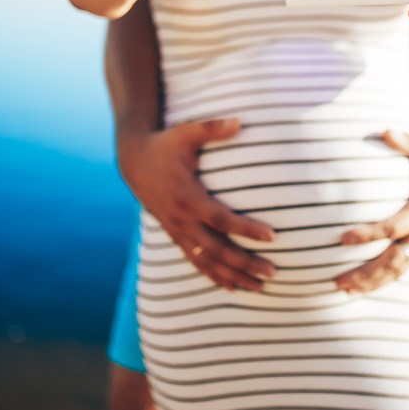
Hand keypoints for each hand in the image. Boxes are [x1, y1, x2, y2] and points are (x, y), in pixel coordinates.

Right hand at [117, 116, 275, 290]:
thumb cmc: (165, 144)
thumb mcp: (186, 133)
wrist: (134, 162)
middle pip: (218, 249)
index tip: (272, 236)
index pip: (221, 219)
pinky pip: (196, 261)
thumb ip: (212, 128)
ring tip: (261, 288)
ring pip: (207, 261)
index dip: (246, 229)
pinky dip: (214, 276)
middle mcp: (182, 219)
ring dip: (234, 276)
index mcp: (187, 197)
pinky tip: (233, 288)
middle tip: (273, 272)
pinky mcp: (176, 235)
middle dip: (245, 263)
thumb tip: (239, 121)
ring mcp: (178, 230)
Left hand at [335, 129, 408, 293]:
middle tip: (338, 280)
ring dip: (373, 282)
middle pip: (395, 260)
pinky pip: (402, 268)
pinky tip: (363, 287)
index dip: (369, 234)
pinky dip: (383, 280)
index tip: (343, 238)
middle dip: (367, 273)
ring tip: (345, 291)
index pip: (394, 227)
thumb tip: (386, 132)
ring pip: (398, 270)